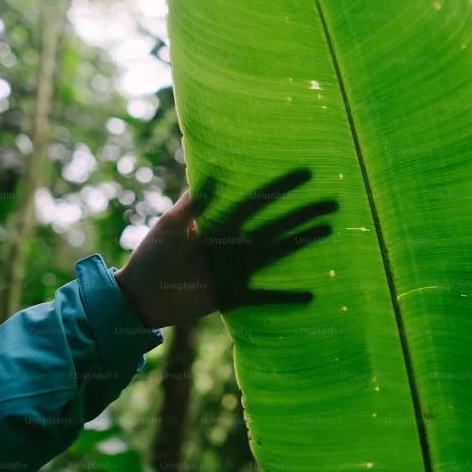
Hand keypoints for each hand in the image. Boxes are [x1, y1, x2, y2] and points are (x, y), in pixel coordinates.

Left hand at [114, 168, 336, 327]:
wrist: (141, 297)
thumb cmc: (151, 256)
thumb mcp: (170, 226)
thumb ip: (191, 204)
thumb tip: (212, 174)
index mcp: (220, 223)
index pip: (255, 202)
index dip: (277, 188)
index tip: (303, 174)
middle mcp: (234, 243)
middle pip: (275, 226)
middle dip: (301, 215)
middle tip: (331, 203)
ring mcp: (237, 269)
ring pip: (276, 253)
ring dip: (301, 244)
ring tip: (327, 232)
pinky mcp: (235, 294)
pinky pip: (265, 296)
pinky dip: (286, 297)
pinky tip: (311, 296)